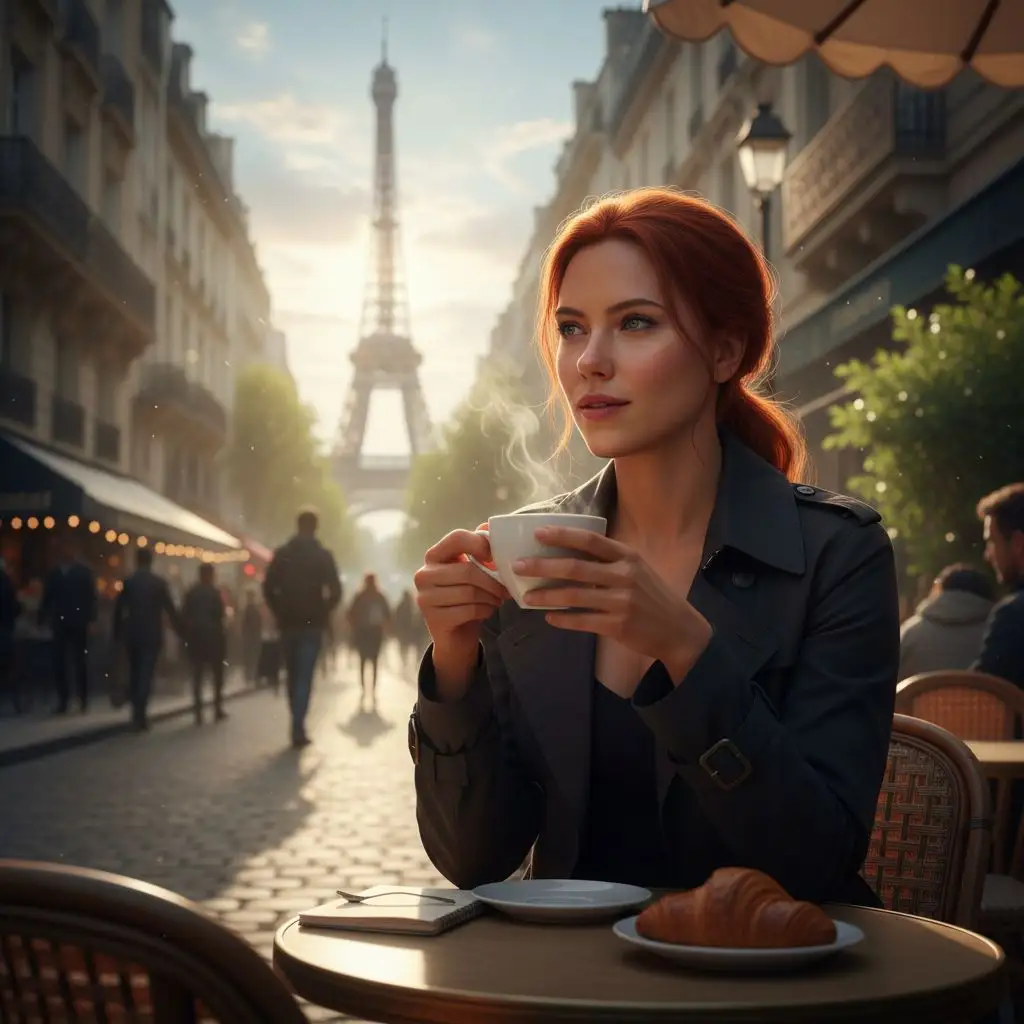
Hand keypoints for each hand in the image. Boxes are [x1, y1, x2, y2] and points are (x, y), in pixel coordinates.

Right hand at [413, 525, 510, 659]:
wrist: (455, 636)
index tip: (495, 557)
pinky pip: (468, 610)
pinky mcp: (433, 617)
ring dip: (491, 598)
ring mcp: (425, 597)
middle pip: (468, 570)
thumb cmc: (467, 598)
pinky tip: (486, 611)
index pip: (457, 538)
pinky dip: (484, 611)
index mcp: (434, 556)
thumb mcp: (473, 571)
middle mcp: (424, 574)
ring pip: (470, 592)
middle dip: (493, 581)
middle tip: (506, 589)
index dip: (480, 544)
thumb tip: (488, 525)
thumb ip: (479, 549)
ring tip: (497, 600)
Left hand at [515, 526, 711, 675]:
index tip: (537, 533)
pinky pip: (582, 621)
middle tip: (518, 566)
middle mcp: (625, 576)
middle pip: (575, 568)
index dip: (562, 535)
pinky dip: (563, 619)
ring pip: (574, 597)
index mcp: (627, 557)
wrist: (678, 629)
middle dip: (542, 566)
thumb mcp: (637, 569)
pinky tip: (549, 617)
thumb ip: (609, 561)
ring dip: (546, 596)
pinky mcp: (618, 625)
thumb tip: (568, 553)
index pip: (590, 541)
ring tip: (526, 597)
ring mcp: (621, 602)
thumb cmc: (652, 595)